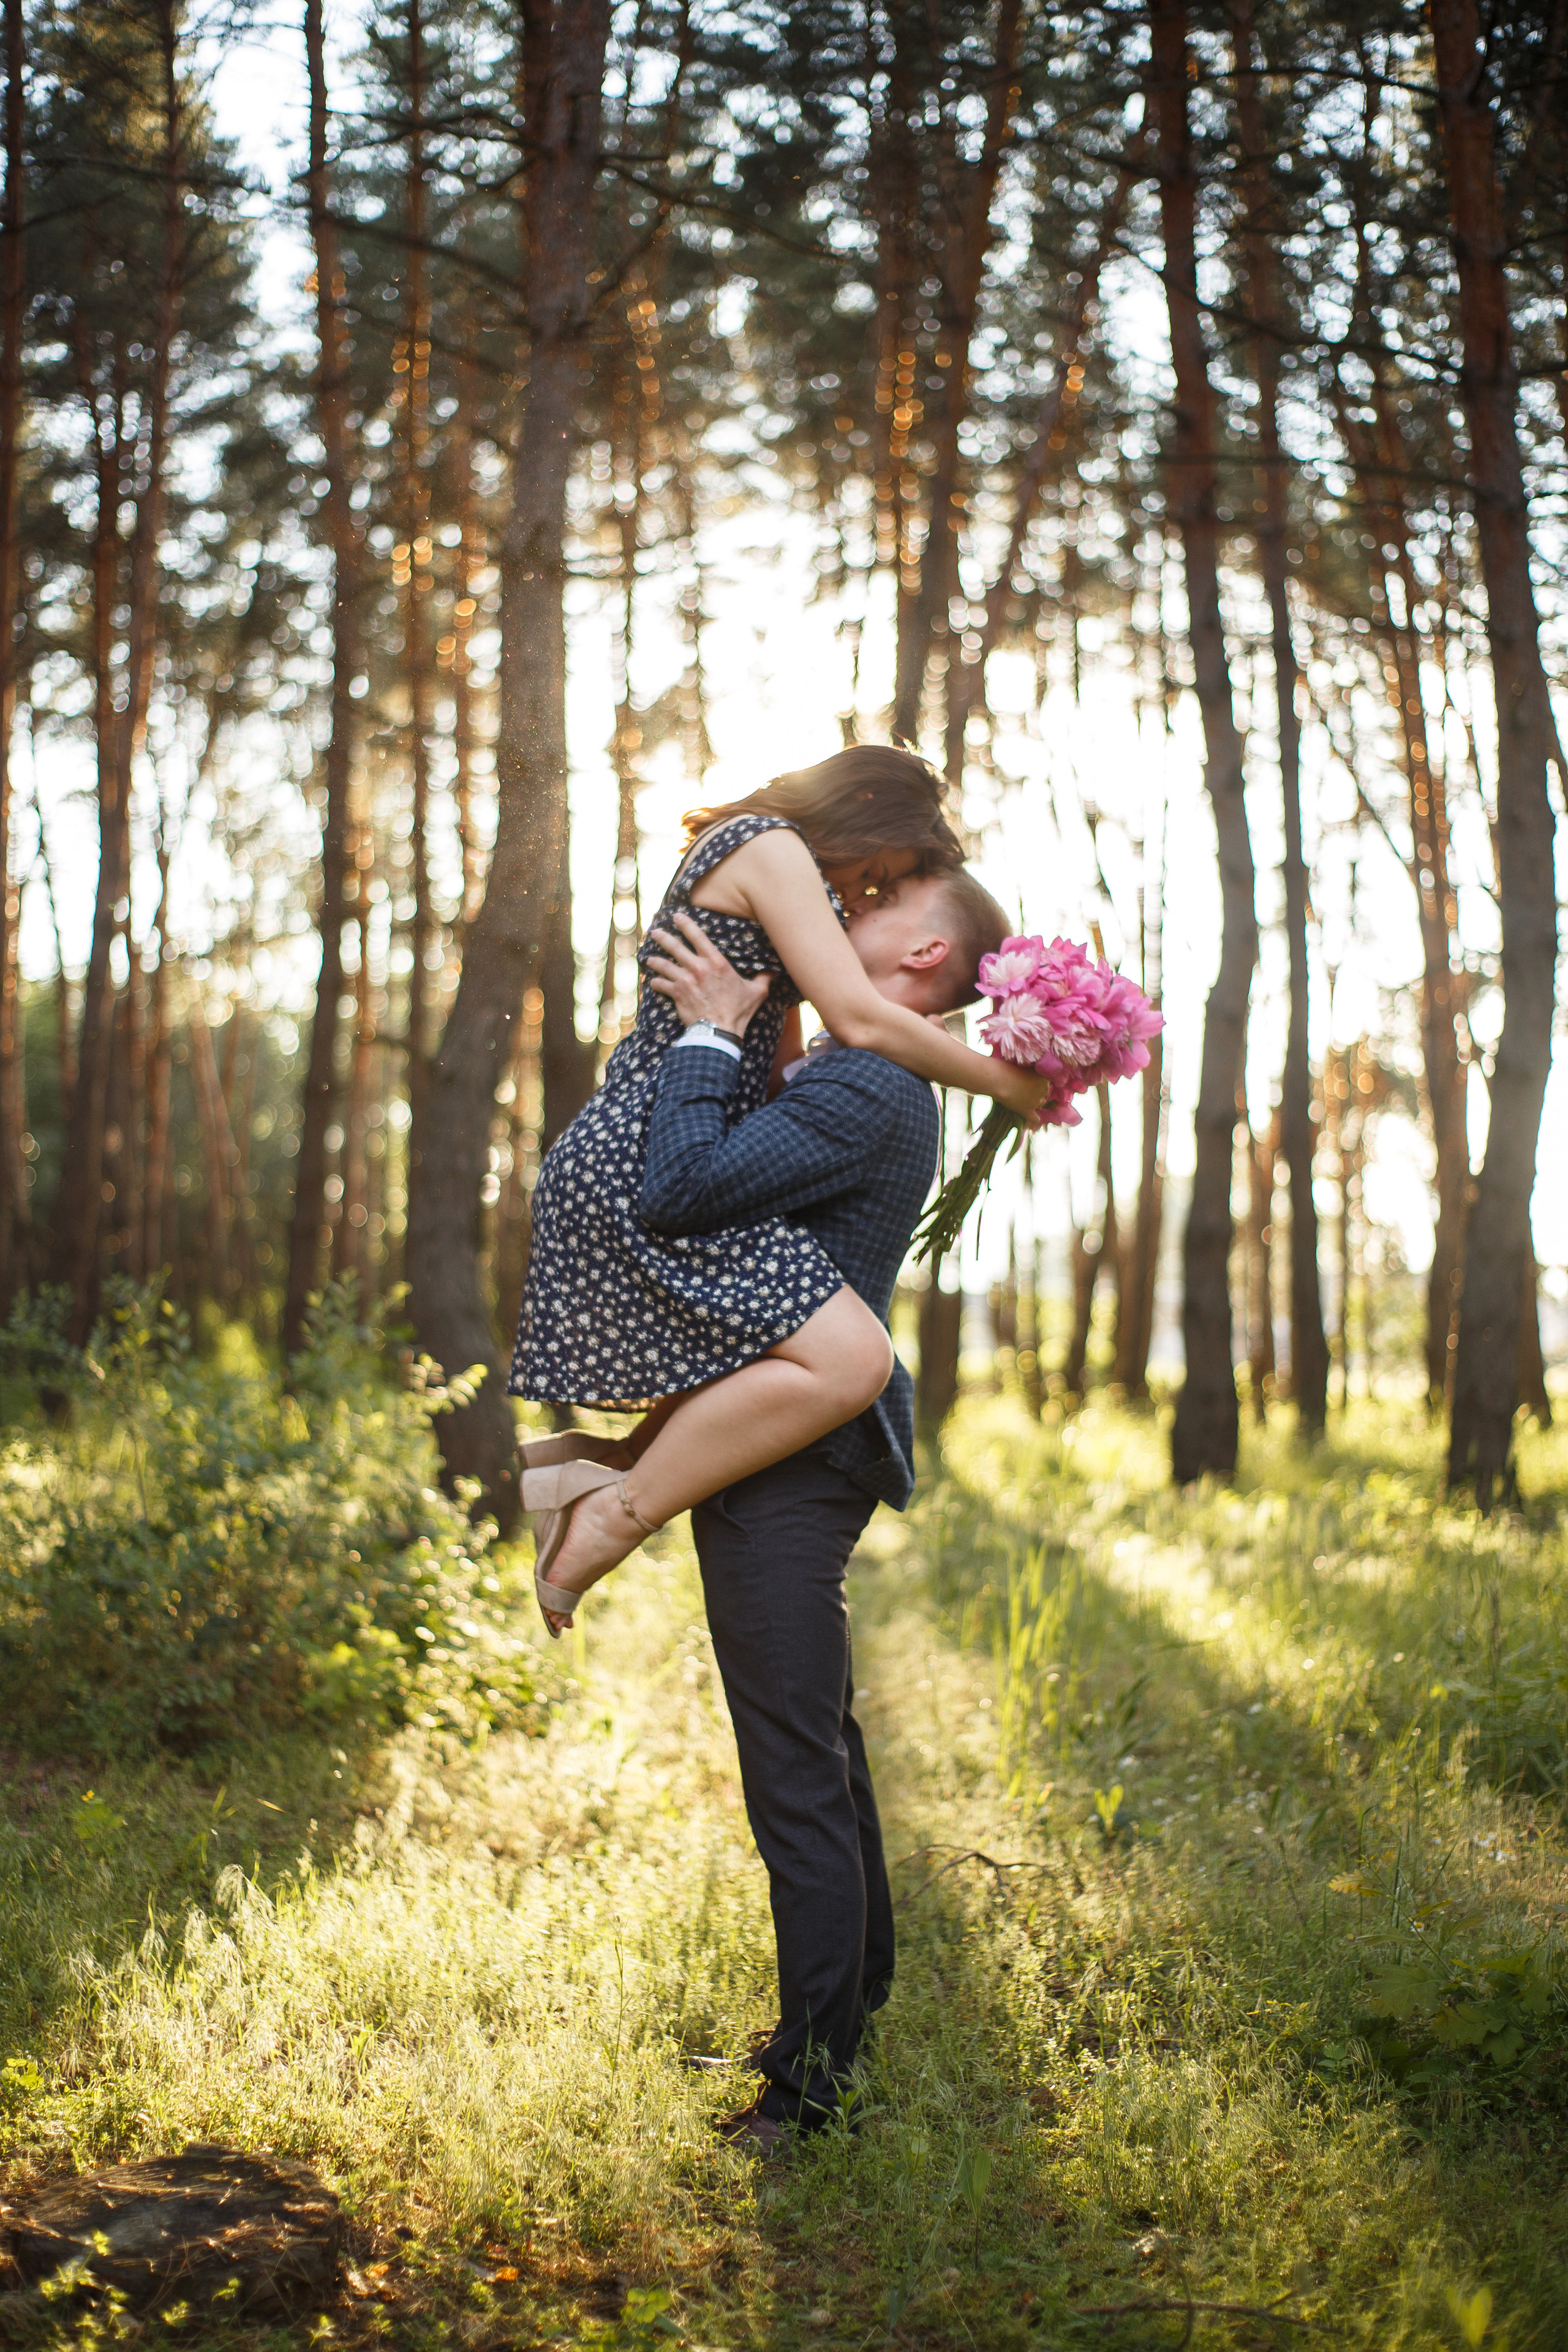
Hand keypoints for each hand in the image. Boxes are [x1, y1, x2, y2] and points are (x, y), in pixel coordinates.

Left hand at [644, 910, 771, 1035]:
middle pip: (675, 947)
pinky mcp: (677, 994)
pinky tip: (653, 982)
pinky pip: (661, 984)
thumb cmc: (738, 1011)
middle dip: (663, 937)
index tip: (677, 916)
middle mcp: (698, 967)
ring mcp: (685, 980)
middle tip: (655, 932)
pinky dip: (656, 983)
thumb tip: (776, 970)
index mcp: (717, 962)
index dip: (685, 923)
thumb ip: (764, 978)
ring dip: (655, 960)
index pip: (698, 936)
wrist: (720, 1031)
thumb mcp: (757, 992)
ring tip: (650, 958)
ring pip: (664, 964)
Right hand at [991, 1062, 1060, 1121]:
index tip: (1027, 1081)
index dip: (1036, 1082)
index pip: (1045, 1082)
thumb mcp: (1025, 1066)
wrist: (999, 1079)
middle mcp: (1044, 1090)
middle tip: (1023, 1089)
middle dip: (1036, 1092)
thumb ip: (1032, 1073)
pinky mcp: (1027, 1111)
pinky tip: (1029, 1115)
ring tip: (1022, 1099)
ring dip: (1034, 1103)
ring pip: (1040, 1104)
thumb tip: (1032, 1079)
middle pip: (1043, 1093)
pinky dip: (1033, 1118)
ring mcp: (1036, 1101)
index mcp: (1044, 1077)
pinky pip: (1035, 1119)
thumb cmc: (1008, 1069)